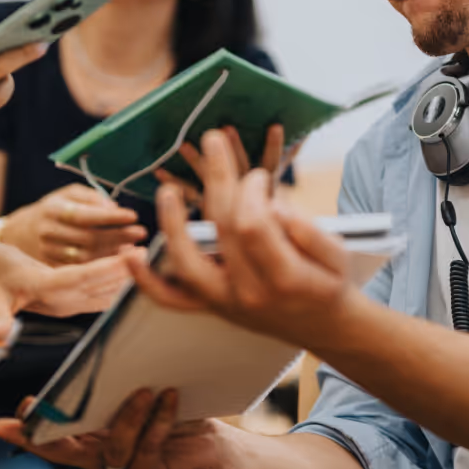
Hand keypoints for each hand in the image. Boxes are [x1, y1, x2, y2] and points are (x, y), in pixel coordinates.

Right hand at [0, 182, 146, 265]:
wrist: (13, 236)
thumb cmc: (48, 211)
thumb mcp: (64, 195)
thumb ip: (90, 197)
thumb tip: (112, 207)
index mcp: (52, 211)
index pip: (85, 215)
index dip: (110, 217)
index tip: (133, 216)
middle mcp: (48, 234)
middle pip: (89, 239)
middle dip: (119, 237)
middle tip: (141, 234)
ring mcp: (47, 255)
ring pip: (87, 260)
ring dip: (114, 257)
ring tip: (135, 251)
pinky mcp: (49, 273)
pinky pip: (80, 276)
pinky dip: (102, 273)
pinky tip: (119, 268)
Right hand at [0, 238, 141, 341]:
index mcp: (44, 294)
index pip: (83, 279)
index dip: (109, 267)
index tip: (134, 255)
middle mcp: (60, 301)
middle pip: (101, 284)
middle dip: (129, 271)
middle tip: (159, 253)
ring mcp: (64, 301)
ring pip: (103, 287)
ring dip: (127, 274)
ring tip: (154, 257)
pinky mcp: (64, 297)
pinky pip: (97, 288)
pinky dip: (116, 278)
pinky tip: (136, 269)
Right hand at [0, 388, 221, 468]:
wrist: (212, 445)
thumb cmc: (173, 416)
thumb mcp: (139, 396)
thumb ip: (116, 388)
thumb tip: (99, 356)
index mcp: (92, 440)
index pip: (53, 438)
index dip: (28, 432)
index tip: (4, 422)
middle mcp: (100, 460)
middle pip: (63, 451)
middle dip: (42, 434)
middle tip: (27, 412)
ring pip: (113, 448)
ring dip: (128, 416)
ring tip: (146, 391)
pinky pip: (147, 448)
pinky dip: (158, 421)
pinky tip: (168, 399)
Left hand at [127, 130, 349, 348]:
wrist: (322, 326)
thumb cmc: (329, 282)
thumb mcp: (336, 253)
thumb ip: (306, 229)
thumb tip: (273, 205)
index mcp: (284, 278)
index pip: (254, 224)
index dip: (252, 191)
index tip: (259, 175)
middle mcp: (249, 293)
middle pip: (222, 231)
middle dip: (219, 180)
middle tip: (215, 141)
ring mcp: (225, 302)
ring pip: (187, 265)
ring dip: (172, 225)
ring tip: (167, 190)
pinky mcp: (210, 305)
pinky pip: (171, 299)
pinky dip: (147, 281)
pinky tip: (132, 256)